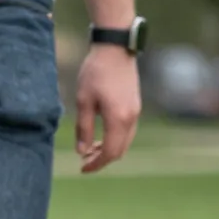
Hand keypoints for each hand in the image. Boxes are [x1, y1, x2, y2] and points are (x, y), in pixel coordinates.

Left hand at [74, 45, 140, 173]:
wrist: (115, 49)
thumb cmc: (95, 73)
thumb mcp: (83, 102)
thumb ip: (84, 129)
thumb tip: (82, 152)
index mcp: (118, 119)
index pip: (110, 152)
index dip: (96, 164)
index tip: (82, 169)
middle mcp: (131, 118)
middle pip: (120, 150)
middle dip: (102, 159)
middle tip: (83, 161)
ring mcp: (136, 111)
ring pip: (125, 141)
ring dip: (109, 149)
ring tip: (89, 149)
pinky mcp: (135, 105)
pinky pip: (127, 131)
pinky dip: (115, 138)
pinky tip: (101, 136)